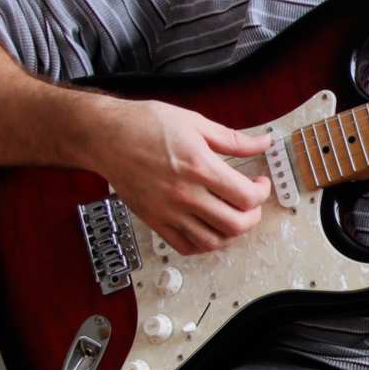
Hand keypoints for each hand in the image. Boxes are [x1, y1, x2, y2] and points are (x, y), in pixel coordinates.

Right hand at [77, 96, 272, 255]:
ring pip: (213, 241)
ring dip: (232, 233)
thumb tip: (263, 142)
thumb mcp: (196, 123)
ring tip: (234, 216)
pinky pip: (186, 246)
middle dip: (253, 215)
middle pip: (236, 224)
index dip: (263, 192)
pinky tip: (210, 228)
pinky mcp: (155, 221)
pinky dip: (204, 244)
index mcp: (200, 167)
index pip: (246, 196)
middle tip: (251, 202)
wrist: (105, 136)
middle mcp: (186, 194)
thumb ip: (234, 139)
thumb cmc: (145, 125)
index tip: (259, 183)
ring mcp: (169, 212)